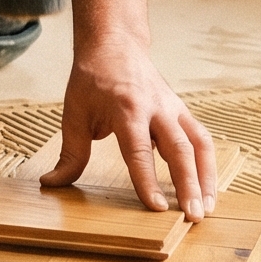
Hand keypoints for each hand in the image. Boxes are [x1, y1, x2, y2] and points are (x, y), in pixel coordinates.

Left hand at [41, 37, 216, 218]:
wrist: (115, 44)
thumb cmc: (93, 80)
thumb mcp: (75, 113)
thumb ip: (70, 153)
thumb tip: (52, 184)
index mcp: (125, 109)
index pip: (139, 151)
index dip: (148, 180)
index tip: (157, 207)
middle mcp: (155, 108)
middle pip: (179, 149)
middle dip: (188, 185)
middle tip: (192, 217)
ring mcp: (173, 108)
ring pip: (198, 144)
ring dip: (206, 178)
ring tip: (207, 208)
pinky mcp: (182, 111)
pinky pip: (201, 139)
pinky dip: (208, 165)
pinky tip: (207, 189)